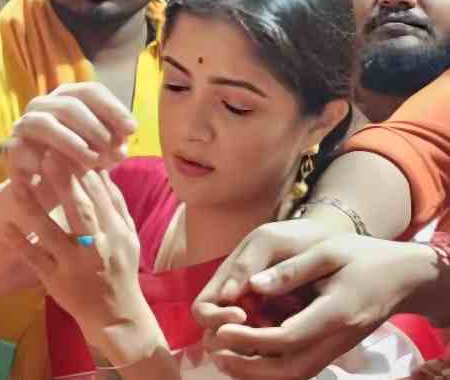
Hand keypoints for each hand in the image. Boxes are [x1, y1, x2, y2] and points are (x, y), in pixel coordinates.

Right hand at [0, 83, 136, 207]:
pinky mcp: (11, 147)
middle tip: (114, 152)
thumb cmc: (81, 164)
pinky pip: (25, 147)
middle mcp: (43, 105)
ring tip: (95, 160)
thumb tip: (122, 142)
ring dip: (73, 141)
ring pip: (46, 122)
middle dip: (96, 127)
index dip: (113, 108)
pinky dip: (45, 159)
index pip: (91, 91)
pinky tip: (68, 168)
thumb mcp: (104, 151)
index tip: (132, 129)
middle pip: (70, 104)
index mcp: (67, 98)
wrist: (48, 191)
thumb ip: (115, 142)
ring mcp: (24, 124)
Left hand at [4, 156, 142, 325]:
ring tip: (17, 184)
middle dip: (63, 182)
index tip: (67, 148)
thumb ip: (115, 205)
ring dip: (33, 207)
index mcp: (116, 233)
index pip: (100, 197)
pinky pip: (34, 260)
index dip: (83, 171)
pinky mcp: (56, 281)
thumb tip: (102, 170)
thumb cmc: (121, 269)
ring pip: (51, 233)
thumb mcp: (128, 237)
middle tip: (46, 154)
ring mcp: (74, 265)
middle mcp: (96, 248)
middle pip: (79, 211)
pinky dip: (20, 243)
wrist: (116, 316)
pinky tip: (6, 225)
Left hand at [197, 233, 439, 378]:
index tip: (222, 329)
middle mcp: (337, 338)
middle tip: (216, 353)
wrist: (402, 276)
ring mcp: (336, 347)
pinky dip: (272, 369)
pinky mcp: (332, 348)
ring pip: (295, 374)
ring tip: (223, 357)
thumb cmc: (363, 257)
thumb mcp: (328, 252)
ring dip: (258, 373)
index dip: (251, 338)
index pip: (288, 337)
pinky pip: (300, 368)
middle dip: (250, 367)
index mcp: (335, 313)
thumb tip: (252, 285)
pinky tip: (246, 354)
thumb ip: (291, 270)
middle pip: (291, 370)